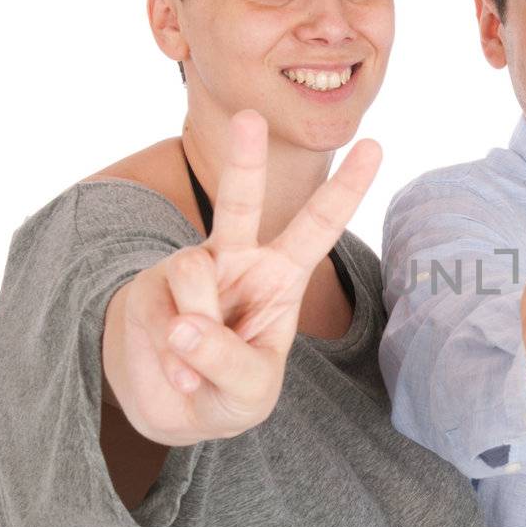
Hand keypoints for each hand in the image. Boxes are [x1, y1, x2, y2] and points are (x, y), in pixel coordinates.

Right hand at [103, 110, 380, 444]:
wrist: (170, 408)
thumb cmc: (227, 391)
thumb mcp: (248, 393)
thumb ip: (229, 363)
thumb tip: (185, 324)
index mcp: (282, 276)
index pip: (319, 226)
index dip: (346, 189)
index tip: (374, 144)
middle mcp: (238, 260)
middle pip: (241, 202)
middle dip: (245, 161)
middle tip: (248, 118)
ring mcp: (191, 270)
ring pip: (193, 272)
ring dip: (197, 332)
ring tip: (198, 368)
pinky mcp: (150, 289)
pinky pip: (161, 311)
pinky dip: (172, 355)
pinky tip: (177, 372)